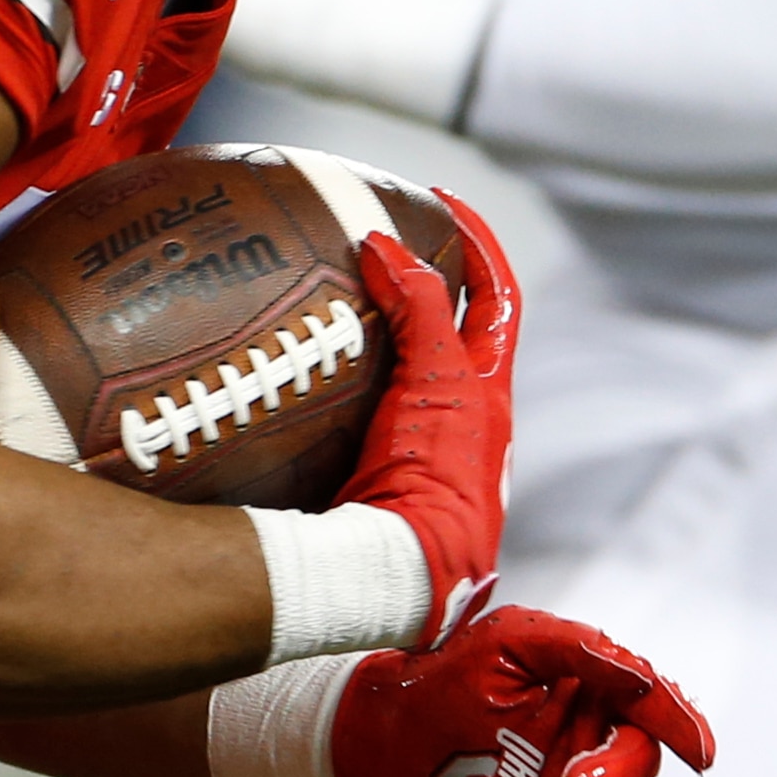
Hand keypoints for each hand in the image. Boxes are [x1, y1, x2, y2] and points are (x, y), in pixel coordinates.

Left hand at [332, 605, 716, 776]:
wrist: (381, 743)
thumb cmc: (440, 682)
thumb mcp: (508, 646)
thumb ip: (580, 651)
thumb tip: (643, 679)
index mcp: (584, 684)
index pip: (651, 702)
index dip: (681, 724)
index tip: (699, 753)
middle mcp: (587, 735)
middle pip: (642, 760)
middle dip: (619, 775)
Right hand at [342, 201, 519, 644]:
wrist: (401, 575)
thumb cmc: (436, 480)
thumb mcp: (441, 380)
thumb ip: (418, 307)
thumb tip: (385, 243)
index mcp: (488, 395)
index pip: (495, 298)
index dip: (476, 244)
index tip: (441, 201)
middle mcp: (460, 423)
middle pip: (440, 334)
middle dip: (407, 288)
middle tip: (361, 246)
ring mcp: (411, 452)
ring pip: (390, 373)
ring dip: (358, 335)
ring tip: (310, 298)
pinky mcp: (366, 477)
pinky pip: (343, 412)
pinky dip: (320, 384)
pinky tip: (281, 371)